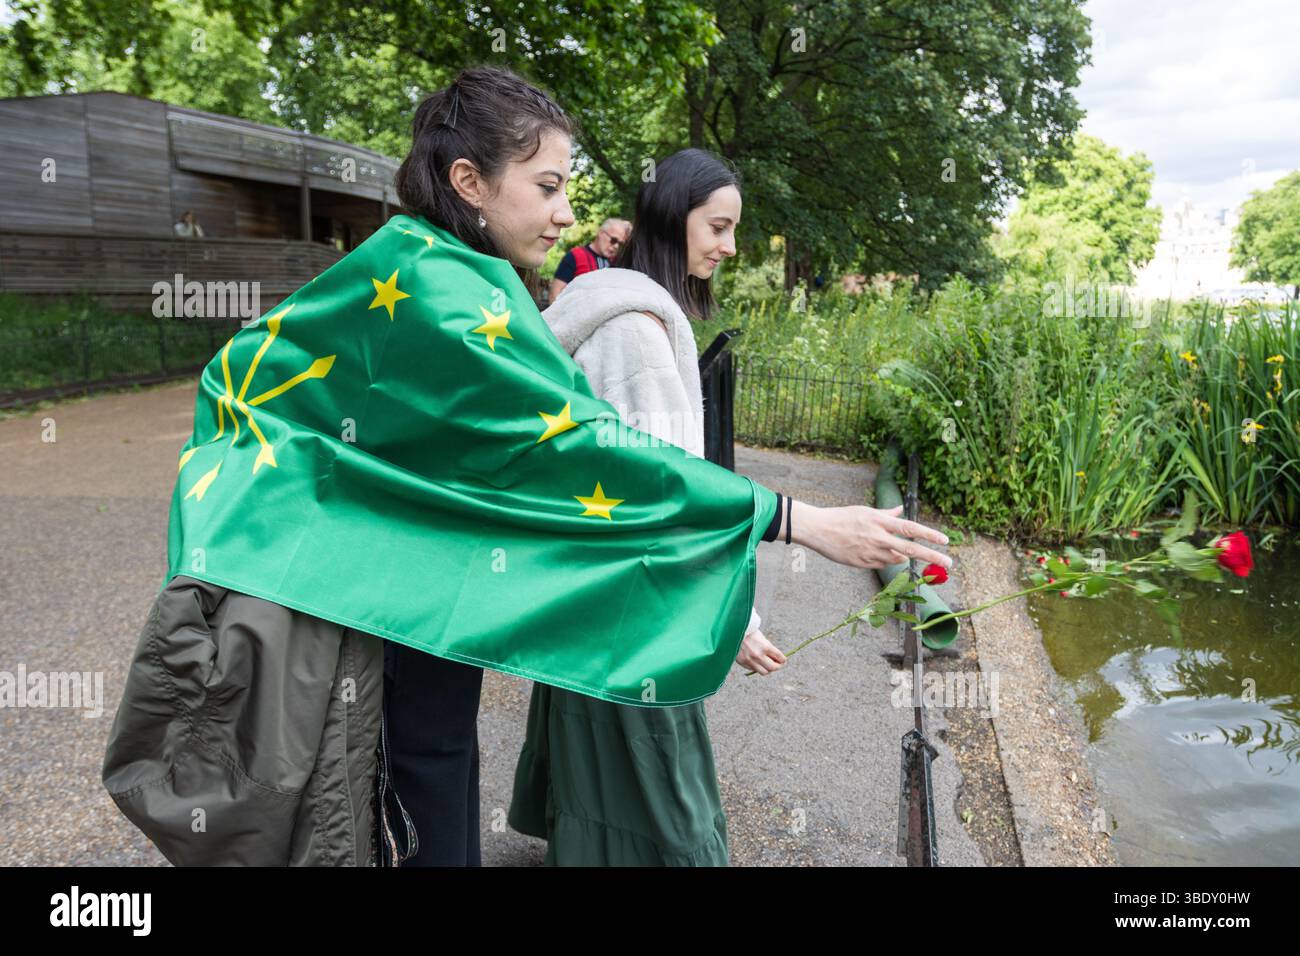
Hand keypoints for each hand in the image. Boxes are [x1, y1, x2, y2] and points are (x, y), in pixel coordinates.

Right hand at [735, 628, 786, 674]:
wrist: (732, 631)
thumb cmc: (749, 632)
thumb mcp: (761, 638)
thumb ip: (769, 649)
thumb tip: (776, 659)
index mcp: (765, 646)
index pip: (780, 658)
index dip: (783, 659)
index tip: (782, 659)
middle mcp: (758, 655)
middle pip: (773, 668)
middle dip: (777, 666)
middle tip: (777, 664)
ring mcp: (750, 660)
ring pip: (764, 672)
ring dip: (767, 669)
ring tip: (767, 664)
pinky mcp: (743, 663)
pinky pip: (754, 669)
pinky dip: (757, 667)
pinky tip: (756, 661)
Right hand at [789, 501, 951, 571]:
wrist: (818, 530)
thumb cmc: (842, 517)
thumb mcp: (865, 511)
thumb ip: (886, 514)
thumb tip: (900, 510)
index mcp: (880, 522)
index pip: (911, 528)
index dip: (929, 534)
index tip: (945, 540)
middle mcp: (878, 537)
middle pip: (911, 548)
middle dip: (932, 556)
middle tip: (949, 563)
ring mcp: (871, 552)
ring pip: (897, 559)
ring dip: (902, 556)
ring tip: (888, 547)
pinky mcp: (862, 563)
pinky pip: (881, 564)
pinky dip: (885, 560)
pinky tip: (874, 552)